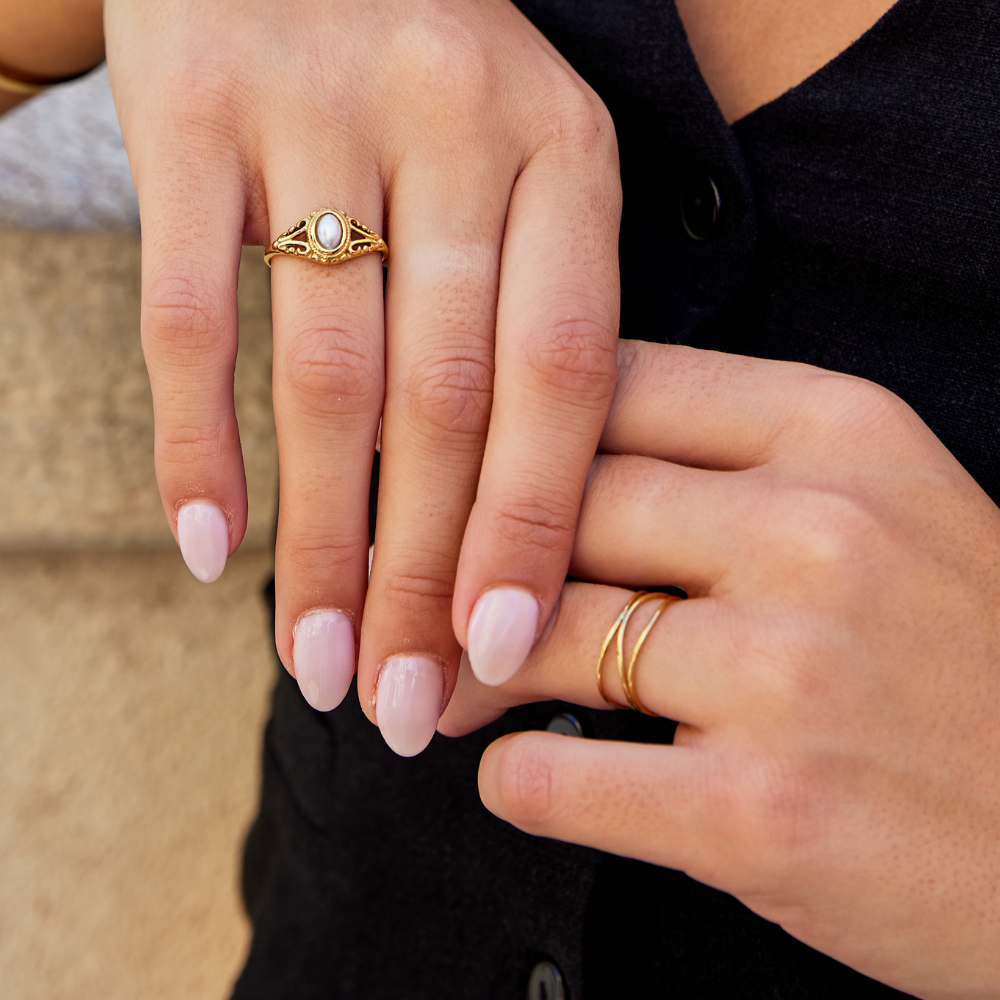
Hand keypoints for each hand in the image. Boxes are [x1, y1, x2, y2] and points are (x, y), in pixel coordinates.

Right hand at [103, 0, 619, 752]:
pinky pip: (192, 311)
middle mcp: (458, 124)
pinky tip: (210, 549)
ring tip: (314, 662)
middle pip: (446, 401)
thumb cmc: (429, 90)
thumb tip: (497, 534)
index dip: (527, 529)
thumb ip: (524, 321)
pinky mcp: (190, 103)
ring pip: (326, 376)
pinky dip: (197, 443)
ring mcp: (320, 107)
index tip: (493, 657)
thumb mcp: (518, 175)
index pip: (560, 379)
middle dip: (423, 573)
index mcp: (566, 154)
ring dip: (320, 542)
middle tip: (400, 704)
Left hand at [451, 340, 999, 997]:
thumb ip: (728, 468)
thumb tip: (550, 465)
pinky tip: (516, 774)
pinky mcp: (762, 811)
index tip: (440, 468)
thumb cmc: (965, 662)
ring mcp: (789, 673)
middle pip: (560, 506)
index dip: (502, 430)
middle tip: (413, 592)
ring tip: (444, 687)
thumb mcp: (883, 509)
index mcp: (840, 434)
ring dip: (466, 669)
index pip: (608, 388)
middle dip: (463, 553)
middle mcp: (816, 533)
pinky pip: (557, 774)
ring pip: (540, 634)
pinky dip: (511, 777)